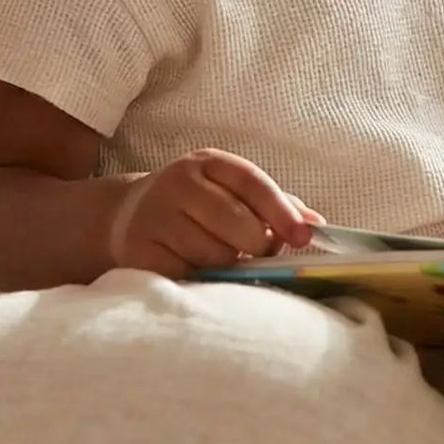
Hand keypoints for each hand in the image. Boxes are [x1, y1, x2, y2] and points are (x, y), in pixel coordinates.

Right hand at [109, 149, 317, 277]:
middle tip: (258, 253)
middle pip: (236, 223)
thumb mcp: (231, 192)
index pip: (253, 182)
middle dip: (257, 245)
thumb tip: (315, 224)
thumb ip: (276, 205)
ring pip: (213, 255)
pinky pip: (187, 276)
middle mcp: (178, 183)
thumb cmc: (197, 207)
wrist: (128, 216)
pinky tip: (198, 273)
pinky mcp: (138, 251)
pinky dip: (201, 281)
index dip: (282, 211)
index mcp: (209, 162)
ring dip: (229, 267)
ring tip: (223, 260)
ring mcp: (154, 217)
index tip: (304, 237)